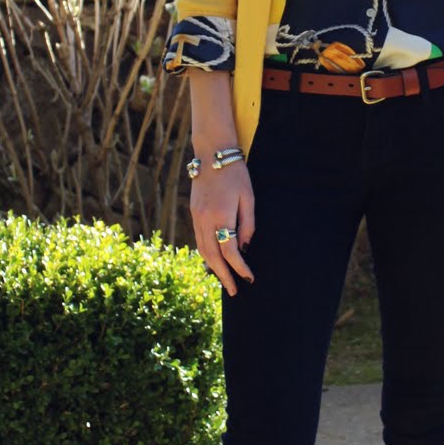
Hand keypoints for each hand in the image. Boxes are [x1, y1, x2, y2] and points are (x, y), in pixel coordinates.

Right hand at [189, 161, 254, 295]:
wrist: (212, 153)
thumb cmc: (236, 174)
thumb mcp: (249, 198)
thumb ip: (248, 224)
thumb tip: (244, 247)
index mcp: (221, 217)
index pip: (230, 252)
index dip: (240, 268)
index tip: (249, 278)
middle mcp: (205, 220)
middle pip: (213, 257)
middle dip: (223, 276)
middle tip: (234, 291)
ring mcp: (196, 217)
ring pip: (202, 250)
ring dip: (213, 267)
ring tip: (224, 279)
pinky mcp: (193, 213)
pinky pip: (198, 239)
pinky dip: (206, 254)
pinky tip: (214, 260)